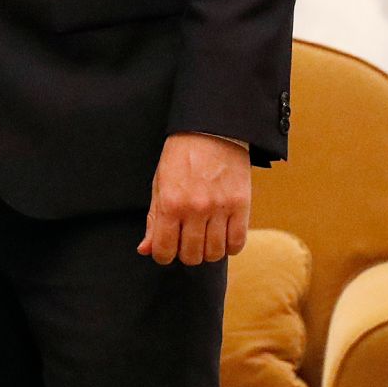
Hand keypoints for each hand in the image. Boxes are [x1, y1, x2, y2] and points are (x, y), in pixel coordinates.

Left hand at [137, 133, 250, 265]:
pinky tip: (222, 236)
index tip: (166, 252)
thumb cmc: (180, 157)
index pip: (165, 249)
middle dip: (185, 255)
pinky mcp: (242, 205)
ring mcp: (220, 208)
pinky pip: (237, 242)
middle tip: (185, 243)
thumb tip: (145, 250)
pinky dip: (229, 246)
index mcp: (170, 203)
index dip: (163, 256)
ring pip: (214, 253)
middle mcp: (195, 209)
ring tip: (204, 239)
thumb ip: (153, 219)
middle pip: (191, 256)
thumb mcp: (159, 184)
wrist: (211, 131)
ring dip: (207, 252)